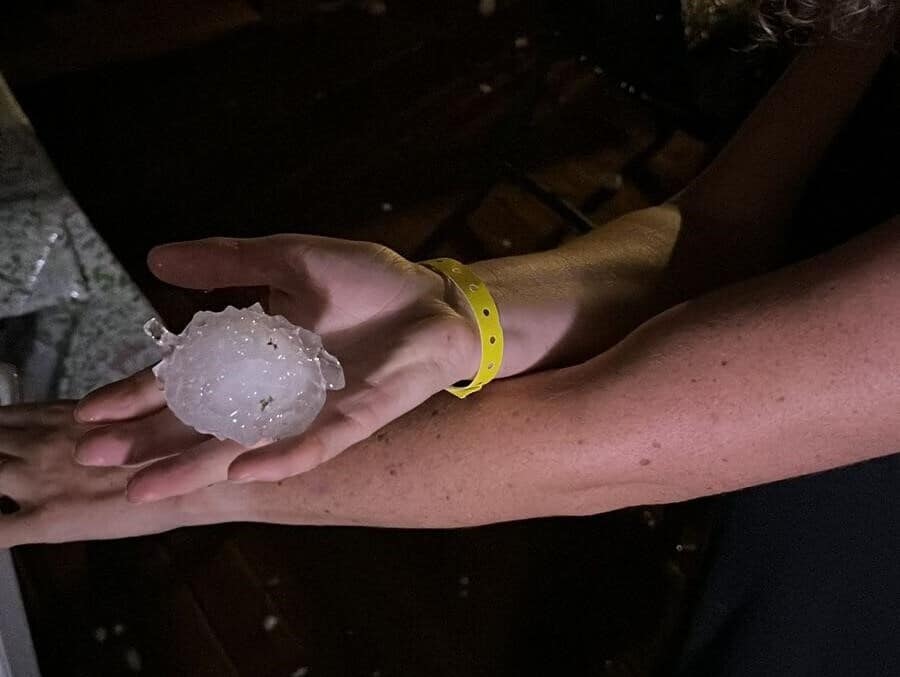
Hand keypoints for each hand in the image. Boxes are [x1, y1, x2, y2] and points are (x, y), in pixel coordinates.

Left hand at [0, 402, 227, 545]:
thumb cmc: (180, 444)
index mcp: (61, 417)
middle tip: (7, 465)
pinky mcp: (47, 521)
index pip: (4, 418)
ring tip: (7, 487)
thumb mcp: (140, 411)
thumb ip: (100, 414)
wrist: (201, 479)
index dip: (1, 429)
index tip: (6, 440)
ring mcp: (39, 482)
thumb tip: (85, 416)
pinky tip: (4, 527)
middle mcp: (41, 443)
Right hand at [74, 235, 480, 500]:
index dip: (137, 394)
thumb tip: (155, 258)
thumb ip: (229, 262)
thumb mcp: (291, 261)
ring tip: (146, 488)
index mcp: (255, 355)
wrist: (436, 301)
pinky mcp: (354, 419)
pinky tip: (243, 471)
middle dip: (149, 441)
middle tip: (93, 457)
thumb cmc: (369, 282)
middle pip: (202, 423)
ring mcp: (312, 411)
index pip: (184, 380)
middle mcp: (274, 392)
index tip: (89, 411)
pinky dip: (281, 457)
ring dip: (197, 467)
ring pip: (246, 447)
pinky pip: (314, 445)